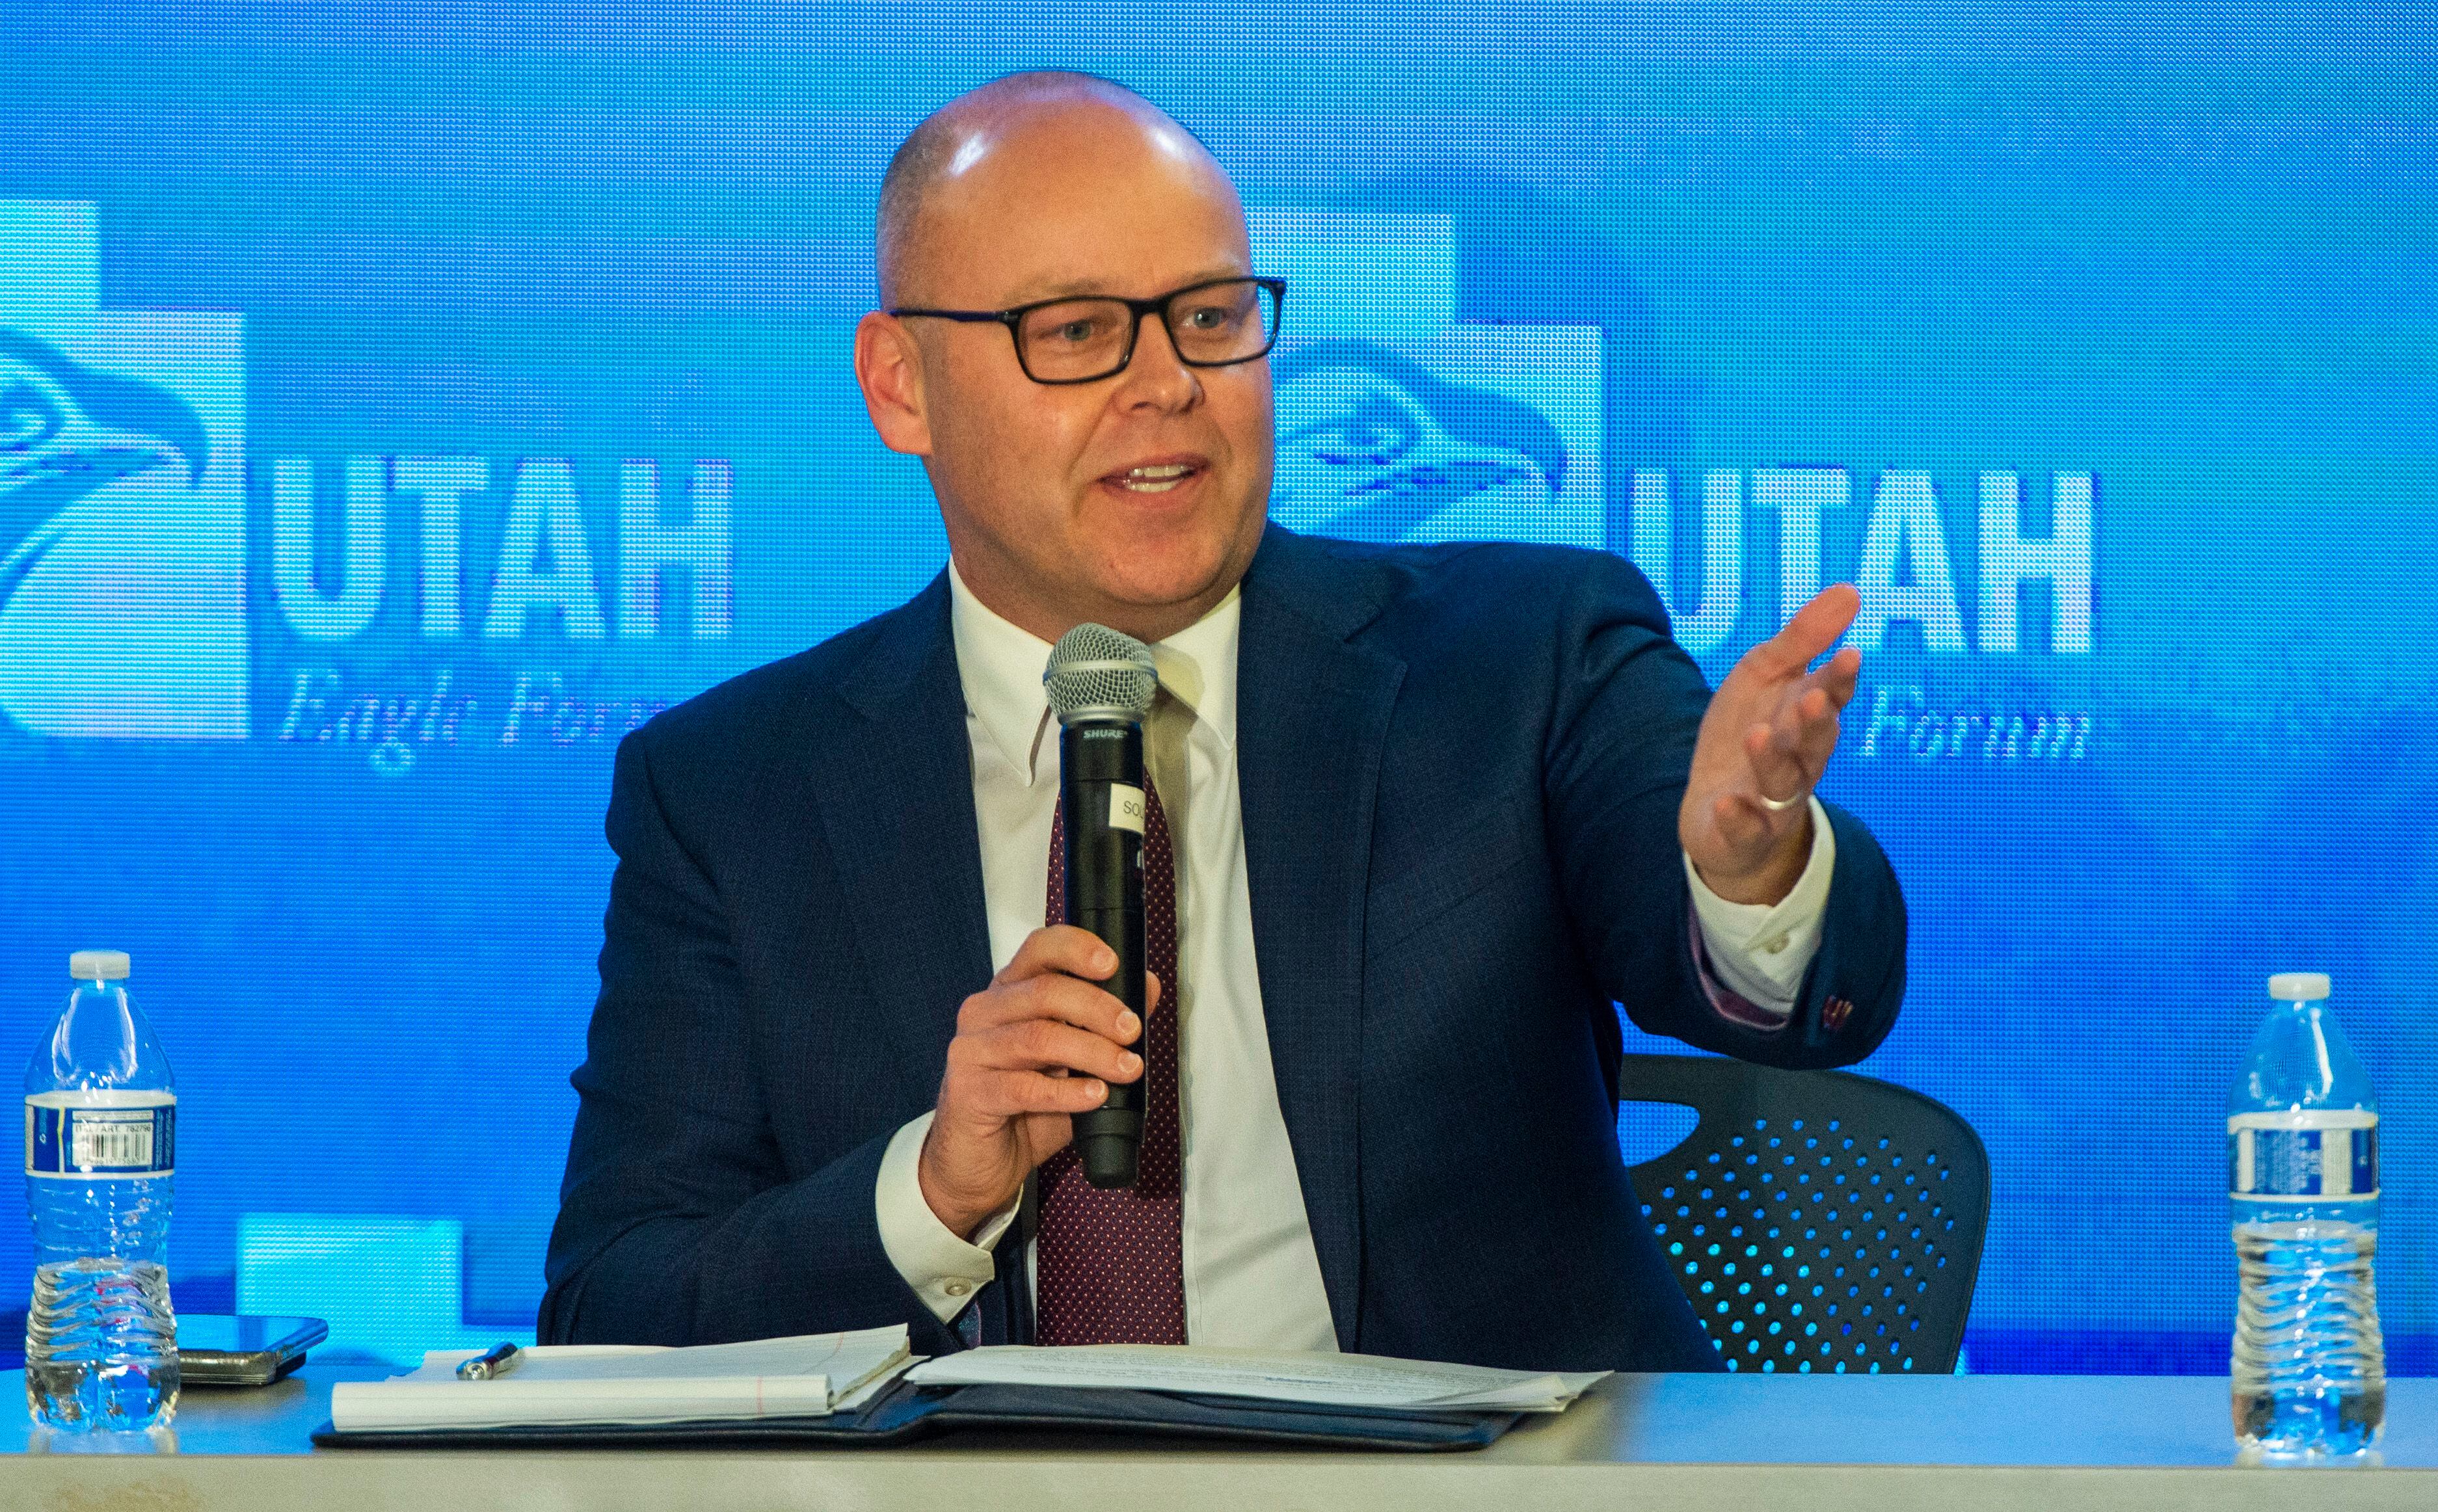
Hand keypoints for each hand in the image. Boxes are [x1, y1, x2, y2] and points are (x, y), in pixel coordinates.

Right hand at [917, 925, 1159, 1240]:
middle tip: (1133, 1030)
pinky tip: (1094, 1096)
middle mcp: (984, 1012)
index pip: (1039, 948)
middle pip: (1045, 991)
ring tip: (1127, 1068)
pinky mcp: (968, 1092)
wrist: (979, 1162)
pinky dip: (1067, 1091)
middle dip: (1099, 1009)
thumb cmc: (1027, 1106)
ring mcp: (971, 1051)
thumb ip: (1106, 1024)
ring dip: (1092, 1052)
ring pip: (1038, 1037)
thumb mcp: (1074, 1061)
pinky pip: (1023, 1087)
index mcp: (1009, 992)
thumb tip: (1147, 988)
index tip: (1113, 964)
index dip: (1077, 948)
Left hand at [1678, 584, 1862, 904]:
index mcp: (1807, 717)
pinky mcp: (1743, 832)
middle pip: (1814, 742)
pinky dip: (1739, 817)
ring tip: (1758, 735)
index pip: (1831, 697)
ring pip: (1783, 781)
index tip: (1849, 655)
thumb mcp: (1765, 677)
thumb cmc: (1749, 733)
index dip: (1840, 680)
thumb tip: (1851, 590)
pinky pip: (1745, 827)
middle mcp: (1799, 759)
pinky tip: (1729, 803)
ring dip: (1773, 759)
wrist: (1719, 813)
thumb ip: (1803, 638)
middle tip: (1813, 699)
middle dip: (1815, 721)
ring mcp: (1773, 799)